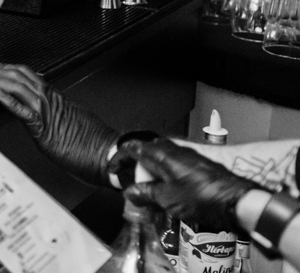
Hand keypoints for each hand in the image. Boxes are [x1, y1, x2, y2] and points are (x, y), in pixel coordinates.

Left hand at [0, 63, 118, 184]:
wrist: (111, 155)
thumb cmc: (93, 145)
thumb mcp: (68, 123)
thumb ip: (50, 115)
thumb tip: (34, 114)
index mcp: (54, 98)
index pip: (24, 75)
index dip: (3, 68)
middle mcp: (49, 99)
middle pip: (17, 74)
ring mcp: (48, 112)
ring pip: (18, 86)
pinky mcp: (47, 129)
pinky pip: (25, 112)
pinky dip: (9, 100)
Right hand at [122, 138, 255, 229]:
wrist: (237, 201)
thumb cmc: (200, 197)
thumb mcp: (166, 199)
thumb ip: (145, 194)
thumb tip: (131, 193)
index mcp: (161, 154)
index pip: (133, 148)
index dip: (119, 158)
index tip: (112, 169)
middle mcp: (174, 150)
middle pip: (147, 152)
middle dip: (137, 167)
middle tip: (135, 185)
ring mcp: (189, 156)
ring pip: (163, 159)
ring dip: (153, 172)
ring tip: (153, 192)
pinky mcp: (200, 165)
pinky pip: (176, 166)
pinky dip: (167, 176)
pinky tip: (171, 192)